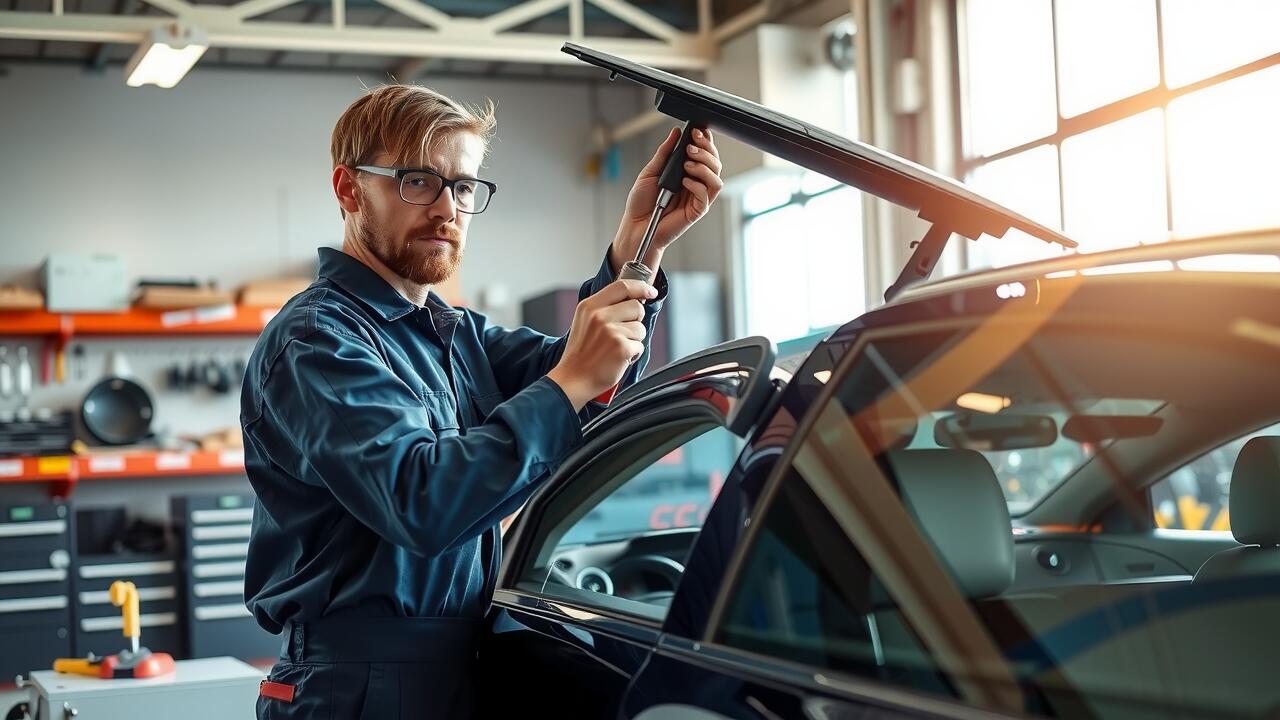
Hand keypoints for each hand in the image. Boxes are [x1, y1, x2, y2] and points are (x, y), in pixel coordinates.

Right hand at [547, 279, 657, 410]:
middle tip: (622, 334)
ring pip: (640, 328)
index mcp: (589, 306)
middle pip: (636, 307)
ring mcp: (611, 331)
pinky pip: (640, 346)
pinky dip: (633, 354)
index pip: (622, 286)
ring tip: (616, 348)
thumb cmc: (581, 354)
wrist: (573, 379)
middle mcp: (599, 316)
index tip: (651, 291)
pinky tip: (618, 358)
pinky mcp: (621, 347)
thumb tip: (633, 299)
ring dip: (634, 340)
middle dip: (636, 320)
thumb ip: (604, 308)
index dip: (641, 287)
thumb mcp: (584, 321)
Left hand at [611, 127, 723, 273]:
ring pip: (716, 179)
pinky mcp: (696, 211)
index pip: (704, 154)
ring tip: (687, 163)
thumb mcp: (650, 171)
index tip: (698, 131)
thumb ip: (664, 153)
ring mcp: (697, 198)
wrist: (635, 225)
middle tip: (691, 146)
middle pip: (715, 164)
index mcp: (686, 173)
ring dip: (704, 167)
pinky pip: (706, 195)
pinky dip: (697, 185)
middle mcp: (695, 184)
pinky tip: (685, 182)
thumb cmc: (641, 202)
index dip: (706, 141)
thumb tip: (676, 133)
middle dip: (706, 151)